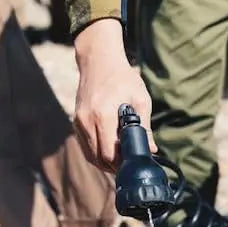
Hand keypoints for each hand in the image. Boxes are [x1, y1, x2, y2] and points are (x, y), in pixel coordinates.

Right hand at [73, 19, 155, 171]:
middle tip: (129, 165)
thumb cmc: (123, 78)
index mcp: (102, 115)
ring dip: (105, 163)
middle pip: (99, 159)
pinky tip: (110, 154)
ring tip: (121, 162)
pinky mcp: (76, 123)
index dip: (122, 164)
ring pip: (90, 156)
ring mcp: (78, 122)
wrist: (99, 60)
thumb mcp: (140, 100)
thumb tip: (151, 150)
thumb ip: (145, 127)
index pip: (109, 154)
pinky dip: (97, 155)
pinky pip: (86, 148)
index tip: (133, 163)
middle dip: (115, 166)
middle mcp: (86, 121)